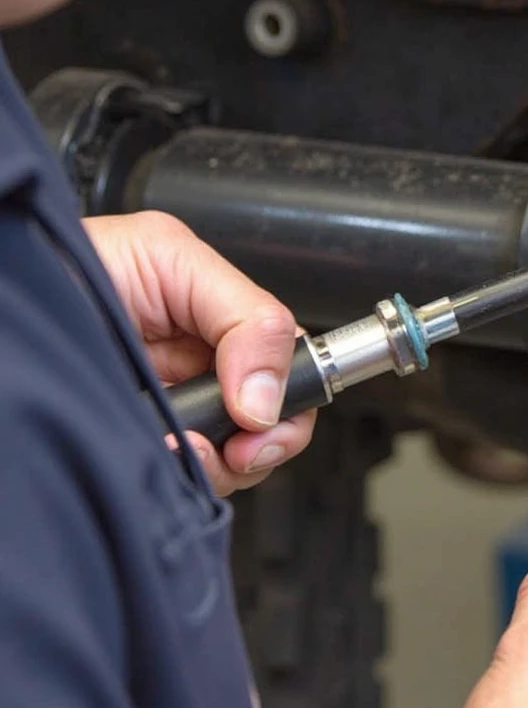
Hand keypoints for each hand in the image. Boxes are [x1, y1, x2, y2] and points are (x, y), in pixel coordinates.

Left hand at [83, 211, 315, 494]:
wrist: (5, 303)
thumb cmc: (58, 264)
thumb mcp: (169, 257)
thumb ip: (243, 314)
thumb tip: (271, 395)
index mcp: (210, 315)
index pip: (287, 360)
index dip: (291, 394)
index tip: (263, 415)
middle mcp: (195, 368)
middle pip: (273, 420)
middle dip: (266, 439)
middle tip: (243, 447)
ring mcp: (168, 414)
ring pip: (233, 461)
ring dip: (218, 462)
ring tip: (179, 444)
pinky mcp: (137, 448)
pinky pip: (183, 480)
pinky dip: (179, 475)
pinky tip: (156, 453)